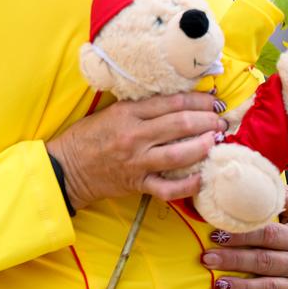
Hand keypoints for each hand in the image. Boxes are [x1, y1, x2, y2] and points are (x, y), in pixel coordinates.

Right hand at [47, 93, 226, 208]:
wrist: (67, 167)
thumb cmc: (88, 137)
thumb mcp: (110, 112)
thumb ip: (140, 108)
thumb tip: (175, 102)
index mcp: (127, 113)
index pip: (171, 102)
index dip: (198, 100)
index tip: (212, 101)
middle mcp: (135, 136)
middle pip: (180, 124)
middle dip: (207, 121)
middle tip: (220, 121)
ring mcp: (138, 162)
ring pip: (180, 154)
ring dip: (204, 146)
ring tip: (216, 141)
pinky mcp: (138, 184)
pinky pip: (169, 188)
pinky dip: (188, 185)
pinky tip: (201, 177)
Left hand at [202, 185, 287, 288]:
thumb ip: (287, 200)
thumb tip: (272, 181)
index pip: (268, 234)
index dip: (241, 234)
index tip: (214, 233)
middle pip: (264, 260)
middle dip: (233, 259)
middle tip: (206, 258)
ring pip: (270, 287)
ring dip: (243, 287)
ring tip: (218, 286)